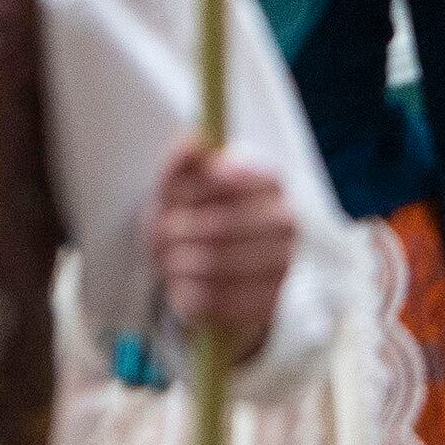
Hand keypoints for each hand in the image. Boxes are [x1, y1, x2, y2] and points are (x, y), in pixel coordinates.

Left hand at [147, 142, 296, 369]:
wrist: (215, 270)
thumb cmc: (197, 217)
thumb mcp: (185, 186)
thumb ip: (184, 161)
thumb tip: (193, 141)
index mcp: (270, 182)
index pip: (226, 180)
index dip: (188, 193)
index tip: (169, 201)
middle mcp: (286, 221)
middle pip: (218, 226)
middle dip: (176, 233)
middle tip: (159, 236)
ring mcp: (282, 265)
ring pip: (213, 265)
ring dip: (177, 264)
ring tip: (168, 260)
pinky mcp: (266, 303)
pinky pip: (212, 300)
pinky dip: (185, 292)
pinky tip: (182, 283)